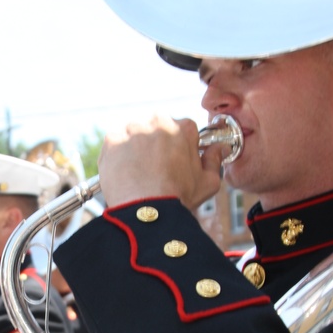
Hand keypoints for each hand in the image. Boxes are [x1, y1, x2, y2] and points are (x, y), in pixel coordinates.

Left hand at [97, 115, 222, 210]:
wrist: (146, 211)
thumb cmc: (178, 198)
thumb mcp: (208, 182)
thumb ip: (215, 160)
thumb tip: (220, 148)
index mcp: (183, 128)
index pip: (183, 129)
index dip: (180, 146)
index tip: (175, 161)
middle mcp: (157, 121)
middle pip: (157, 128)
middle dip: (157, 144)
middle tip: (156, 168)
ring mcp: (132, 129)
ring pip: (135, 134)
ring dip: (136, 148)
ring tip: (139, 172)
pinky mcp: (112, 140)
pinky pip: (115, 144)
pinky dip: (118, 156)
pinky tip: (125, 173)